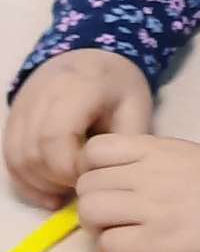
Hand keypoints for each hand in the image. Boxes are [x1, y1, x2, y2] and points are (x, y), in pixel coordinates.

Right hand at [5, 49, 153, 207]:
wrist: (91, 56)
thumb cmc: (118, 85)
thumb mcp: (135, 107)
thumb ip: (124, 142)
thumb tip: (108, 179)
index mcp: (75, 88)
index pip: (55, 136)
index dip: (71, 167)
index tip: (95, 177)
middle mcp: (38, 97)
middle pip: (32, 152)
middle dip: (57, 179)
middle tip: (85, 187)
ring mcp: (20, 109)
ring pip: (16, 158)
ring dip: (40, 184)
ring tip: (68, 193)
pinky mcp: (12, 122)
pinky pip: (10, 158)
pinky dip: (26, 182)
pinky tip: (50, 195)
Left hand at [74, 133, 199, 251]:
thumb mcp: (189, 155)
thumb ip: (152, 159)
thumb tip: (118, 175)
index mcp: (157, 150)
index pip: (94, 149)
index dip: (91, 168)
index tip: (107, 182)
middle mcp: (147, 175)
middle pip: (88, 184)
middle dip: (94, 201)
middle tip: (112, 215)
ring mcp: (150, 208)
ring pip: (90, 211)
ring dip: (96, 226)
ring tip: (115, 232)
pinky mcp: (155, 241)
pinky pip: (107, 244)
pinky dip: (110, 250)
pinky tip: (127, 250)